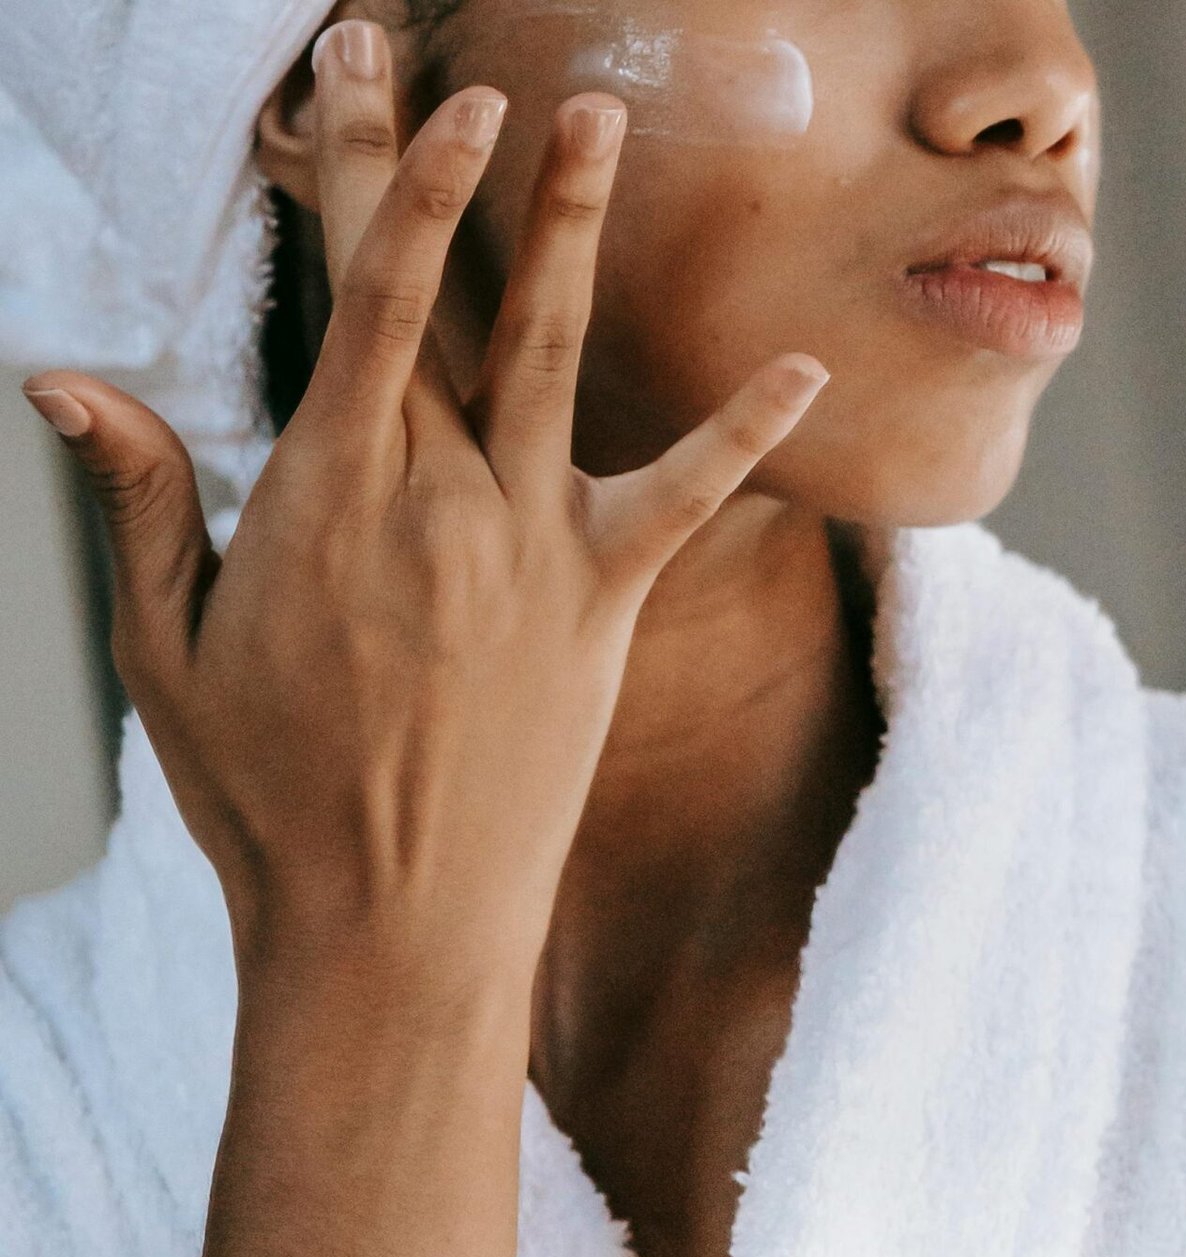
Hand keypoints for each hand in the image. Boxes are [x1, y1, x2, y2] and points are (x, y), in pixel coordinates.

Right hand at [27, 28, 825, 979]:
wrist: (390, 928)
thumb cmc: (270, 802)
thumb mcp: (172, 653)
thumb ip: (142, 506)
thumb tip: (65, 383)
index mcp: (324, 497)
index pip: (353, 300)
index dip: (373, 179)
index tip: (379, 80)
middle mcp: (435, 500)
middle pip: (441, 301)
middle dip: (436, 166)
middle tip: (440, 57)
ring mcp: (527, 549)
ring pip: (557, 357)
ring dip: (575, 230)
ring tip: (599, 119)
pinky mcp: (600, 608)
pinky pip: (683, 501)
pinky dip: (741, 432)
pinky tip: (799, 362)